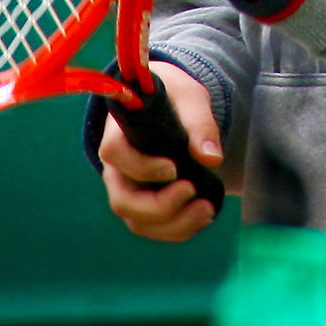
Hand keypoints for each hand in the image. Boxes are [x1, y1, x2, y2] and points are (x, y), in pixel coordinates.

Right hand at [99, 63, 222, 241]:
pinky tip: (204, 216)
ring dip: (173, 224)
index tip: (173, 168)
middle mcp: (117, 168)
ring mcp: (128, 190)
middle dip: (159, 206)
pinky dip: (177, 229)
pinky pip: (153, 226)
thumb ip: (199, 124)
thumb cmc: (175, 97)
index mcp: (119, 133)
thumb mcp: (190, 99)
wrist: (170, 104)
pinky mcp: (144, 204)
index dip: (141, 167)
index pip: (114, 154)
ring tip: (207, 209)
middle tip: (193, 191)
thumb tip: (212, 159)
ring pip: (138, 221)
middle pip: (123, 200)